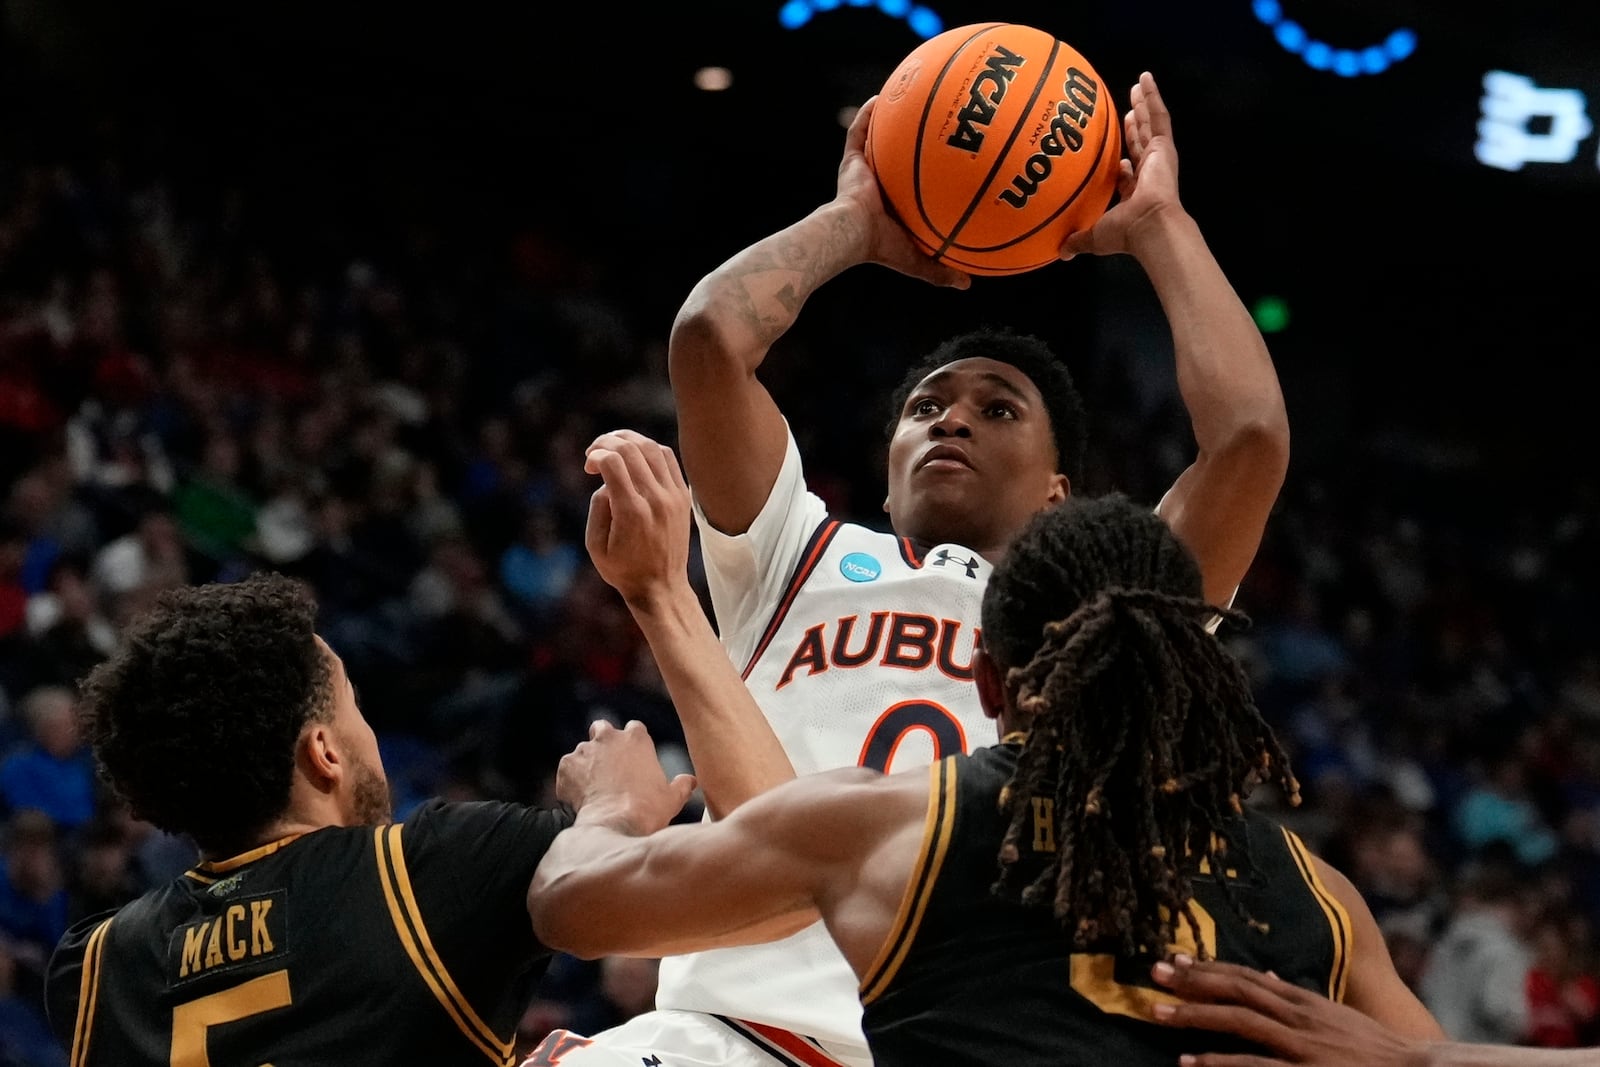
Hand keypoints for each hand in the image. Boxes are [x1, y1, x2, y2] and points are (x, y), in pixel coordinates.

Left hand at [556, 719, 697, 834]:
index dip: (633, 744)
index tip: (633, 759)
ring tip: (594, 789)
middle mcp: (609, 737)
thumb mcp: (673, 798)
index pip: (634, 729)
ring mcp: (585, 749)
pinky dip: (571, 781)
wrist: (614, 824)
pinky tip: (580, 798)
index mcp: (636, 738)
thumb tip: (690, 782)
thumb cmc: (647, 809)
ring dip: (587, 765)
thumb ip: (682, 785)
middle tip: (608, 765)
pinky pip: (567, 770)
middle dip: (604, 742)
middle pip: (602, 728)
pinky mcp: (566, 765)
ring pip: (583, 751)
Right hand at [583, 429, 691, 606]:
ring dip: (628, 440)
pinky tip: (635, 456)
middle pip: (631, 449)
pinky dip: (649, 449)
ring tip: (612, 447)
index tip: (587, 467)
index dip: (595, 455)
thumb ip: (597, 507)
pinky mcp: (683, 496)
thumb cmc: (623, 569)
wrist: (662, 587)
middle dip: (606, 442)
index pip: (613, 462)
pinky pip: (668, 458)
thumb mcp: (596, 545)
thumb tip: (607, 480)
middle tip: (594, 452)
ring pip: (652, 448)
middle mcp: (656, 500)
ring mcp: (673, 496)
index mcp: (632, 512)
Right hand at [834, 97, 970, 289]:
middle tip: (934, 124)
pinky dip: (867, 113)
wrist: (851, 234)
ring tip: (905, 99)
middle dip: (909, 144)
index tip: (942, 165)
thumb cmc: (881, 247)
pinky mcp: (850, 161)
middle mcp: (877, 186)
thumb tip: (968, 285)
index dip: (923, 177)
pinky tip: (882, 96)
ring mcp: (862, 172)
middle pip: (895, 159)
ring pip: (877, 140)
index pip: (910, 188)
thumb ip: (941, 270)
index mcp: (891, 207)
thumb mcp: (918, 260)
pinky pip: (858, 131)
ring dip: (888, 121)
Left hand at [1062, 71, 1185, 259]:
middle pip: (1140, 142)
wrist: (1149, 226)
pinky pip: (1158, 116)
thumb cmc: (1124, 233)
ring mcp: (1158, 157)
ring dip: (1144, 104)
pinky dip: (1153, 96)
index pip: (1128, 172)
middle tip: (1128, 108)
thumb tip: (1060, 253)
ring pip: (1150, 123)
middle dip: (1135, 125)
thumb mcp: (1094, 236)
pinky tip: (1145, 78)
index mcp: (1135, 192)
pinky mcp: (1164, 147)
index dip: (1122, 163)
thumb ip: (1078, 240)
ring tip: (1139, 85)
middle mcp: (1148, 172)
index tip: (1116, 153)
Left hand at [1149, 957, 1428, 1066]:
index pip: (1245, 976)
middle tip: (1151, 975)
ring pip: (1239, 1022)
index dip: (1207, 967)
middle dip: (1191, 983)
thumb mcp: (1332, 1014)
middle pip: (1235, 991)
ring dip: (1194, 1017)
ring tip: (1157, 1014)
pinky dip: (1219, 1063)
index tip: (1173, 959)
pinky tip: (1189, 1063)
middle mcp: (1298, 1016)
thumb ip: (1296, 996)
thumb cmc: (1372, 1048)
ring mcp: (1301, 1045)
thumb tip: (1266, 975)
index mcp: (1302, 1001)